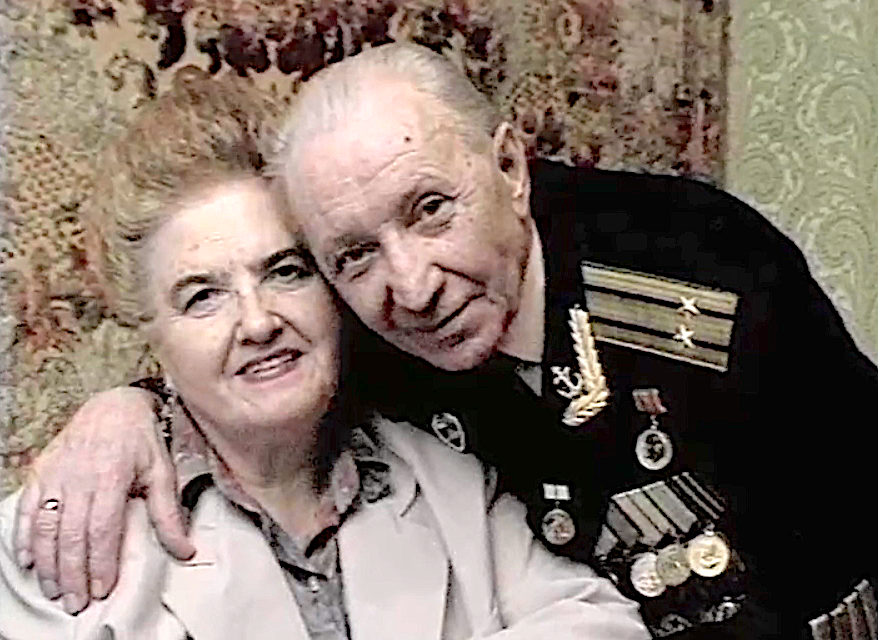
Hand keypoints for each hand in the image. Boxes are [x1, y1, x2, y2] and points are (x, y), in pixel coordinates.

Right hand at [13, 386, 195, 614]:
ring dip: (47, 562)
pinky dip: (23, 537)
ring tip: (55, 590)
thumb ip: (168, 515)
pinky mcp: (40, 471)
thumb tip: (185, 551)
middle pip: (71, 535)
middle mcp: (79, 477)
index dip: (99, 563)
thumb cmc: (142, 440)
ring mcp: (56, 474)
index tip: (102, 589)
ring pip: (45, 526)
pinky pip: (25, 509)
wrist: (114, 404)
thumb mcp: (162, 472)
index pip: (101, 530)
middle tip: (76, 602)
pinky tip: (27, 560)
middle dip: (72, 573)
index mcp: (111, 477)